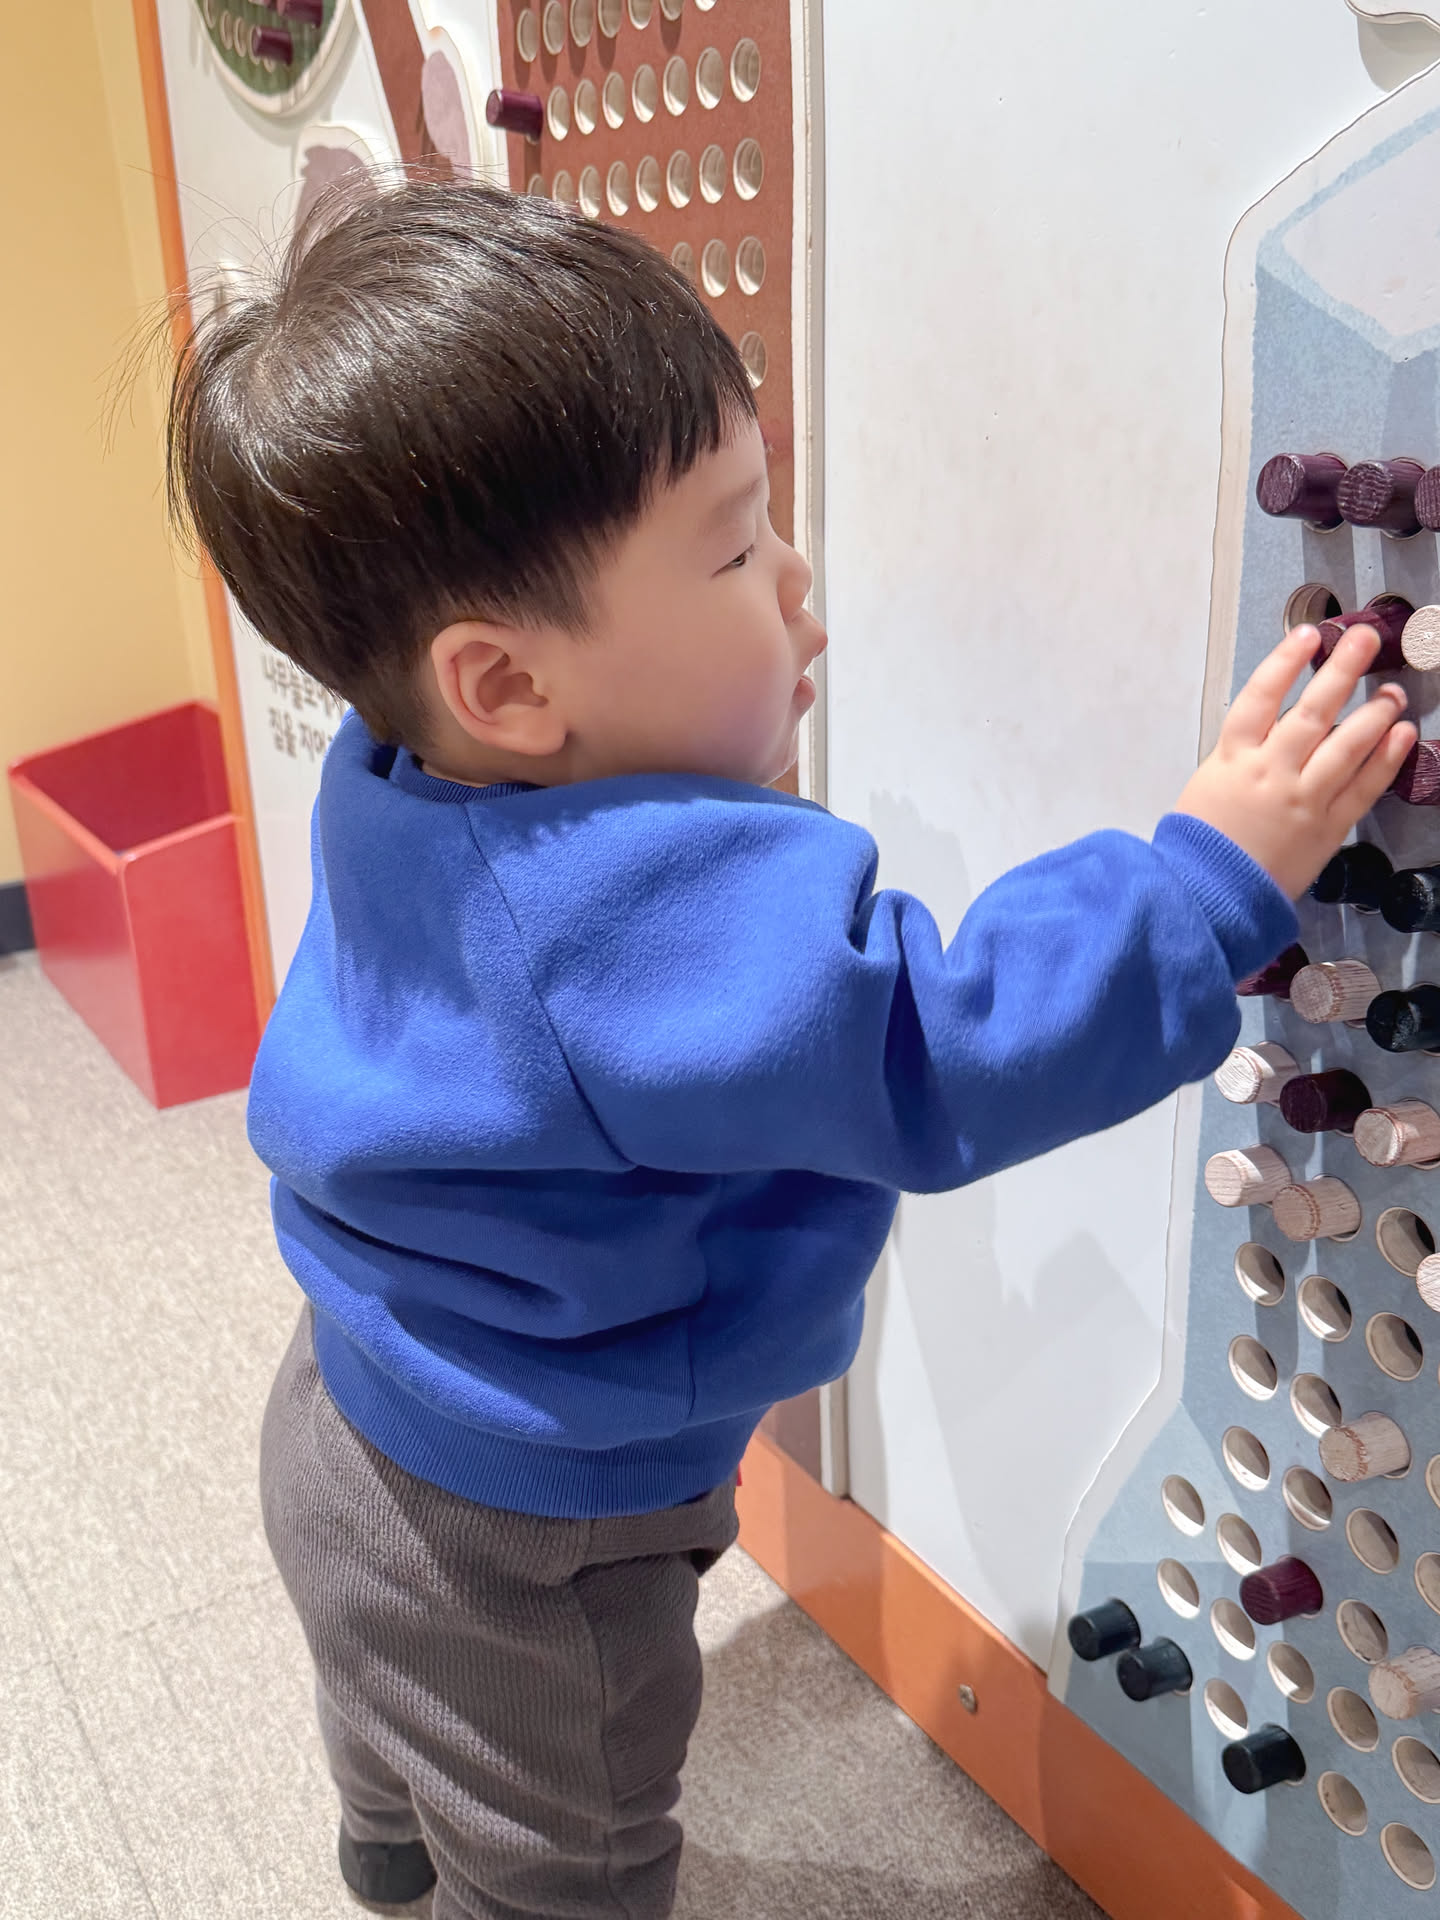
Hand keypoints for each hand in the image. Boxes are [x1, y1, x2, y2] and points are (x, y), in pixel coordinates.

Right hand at [1174, 623, 1415, 898]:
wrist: (1206, 897)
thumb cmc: (1200, 845)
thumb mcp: (1207, 785)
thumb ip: (1243, 755)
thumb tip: (1280, 727)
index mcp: (1234, 758)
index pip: (1261, 696)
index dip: (1285, 661)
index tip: (1308, 635)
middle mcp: (1271, 772)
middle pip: (1311, 711)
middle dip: (1341, 670)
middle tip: (1364, 639)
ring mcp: (1302, 800)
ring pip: (1345, 746)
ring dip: (1374, 713)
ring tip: (1392, 691)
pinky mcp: (1327, 829)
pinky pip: (1363, 788)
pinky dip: (1385, 759)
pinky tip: (1402, 735)